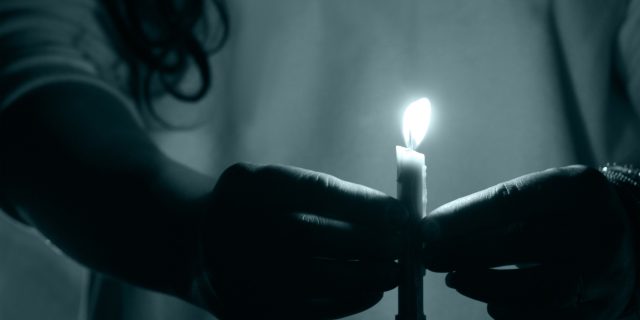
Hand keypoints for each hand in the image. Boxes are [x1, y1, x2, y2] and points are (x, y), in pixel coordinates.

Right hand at [195, 163, 406, 318]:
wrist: (199, 247)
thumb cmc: (256, 210)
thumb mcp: (275, 185)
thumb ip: (322, 194)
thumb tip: (388, 213)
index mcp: (245, 185)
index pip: (311, 190)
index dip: (361, 202)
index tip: (400, 213)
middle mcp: (232, 225)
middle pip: (308, 233)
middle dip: (365, 240)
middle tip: (405, 244)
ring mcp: (234, 270)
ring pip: (308, 274)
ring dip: (361, 273)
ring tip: (394, 270)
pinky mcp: (245, 308)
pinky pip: (303, 308)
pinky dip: (345, 301)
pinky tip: (371, 291)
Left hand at [421, 165, 636, 318]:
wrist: (631, 246)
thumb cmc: (568, 216)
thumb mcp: (544, 197)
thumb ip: (497, 210)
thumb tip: (436, 231)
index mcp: (577, 189)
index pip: (511, 199)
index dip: (464, 216)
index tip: (426, 228)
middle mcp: (597, 229)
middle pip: (518, 243)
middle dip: (464, 252)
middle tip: (429, 256)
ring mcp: (604, 273)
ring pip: (530, 287)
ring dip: (482, 285)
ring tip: (455, 278)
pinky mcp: (601, 309)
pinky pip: (546, 316)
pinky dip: (511, 312)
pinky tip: (490, 302)